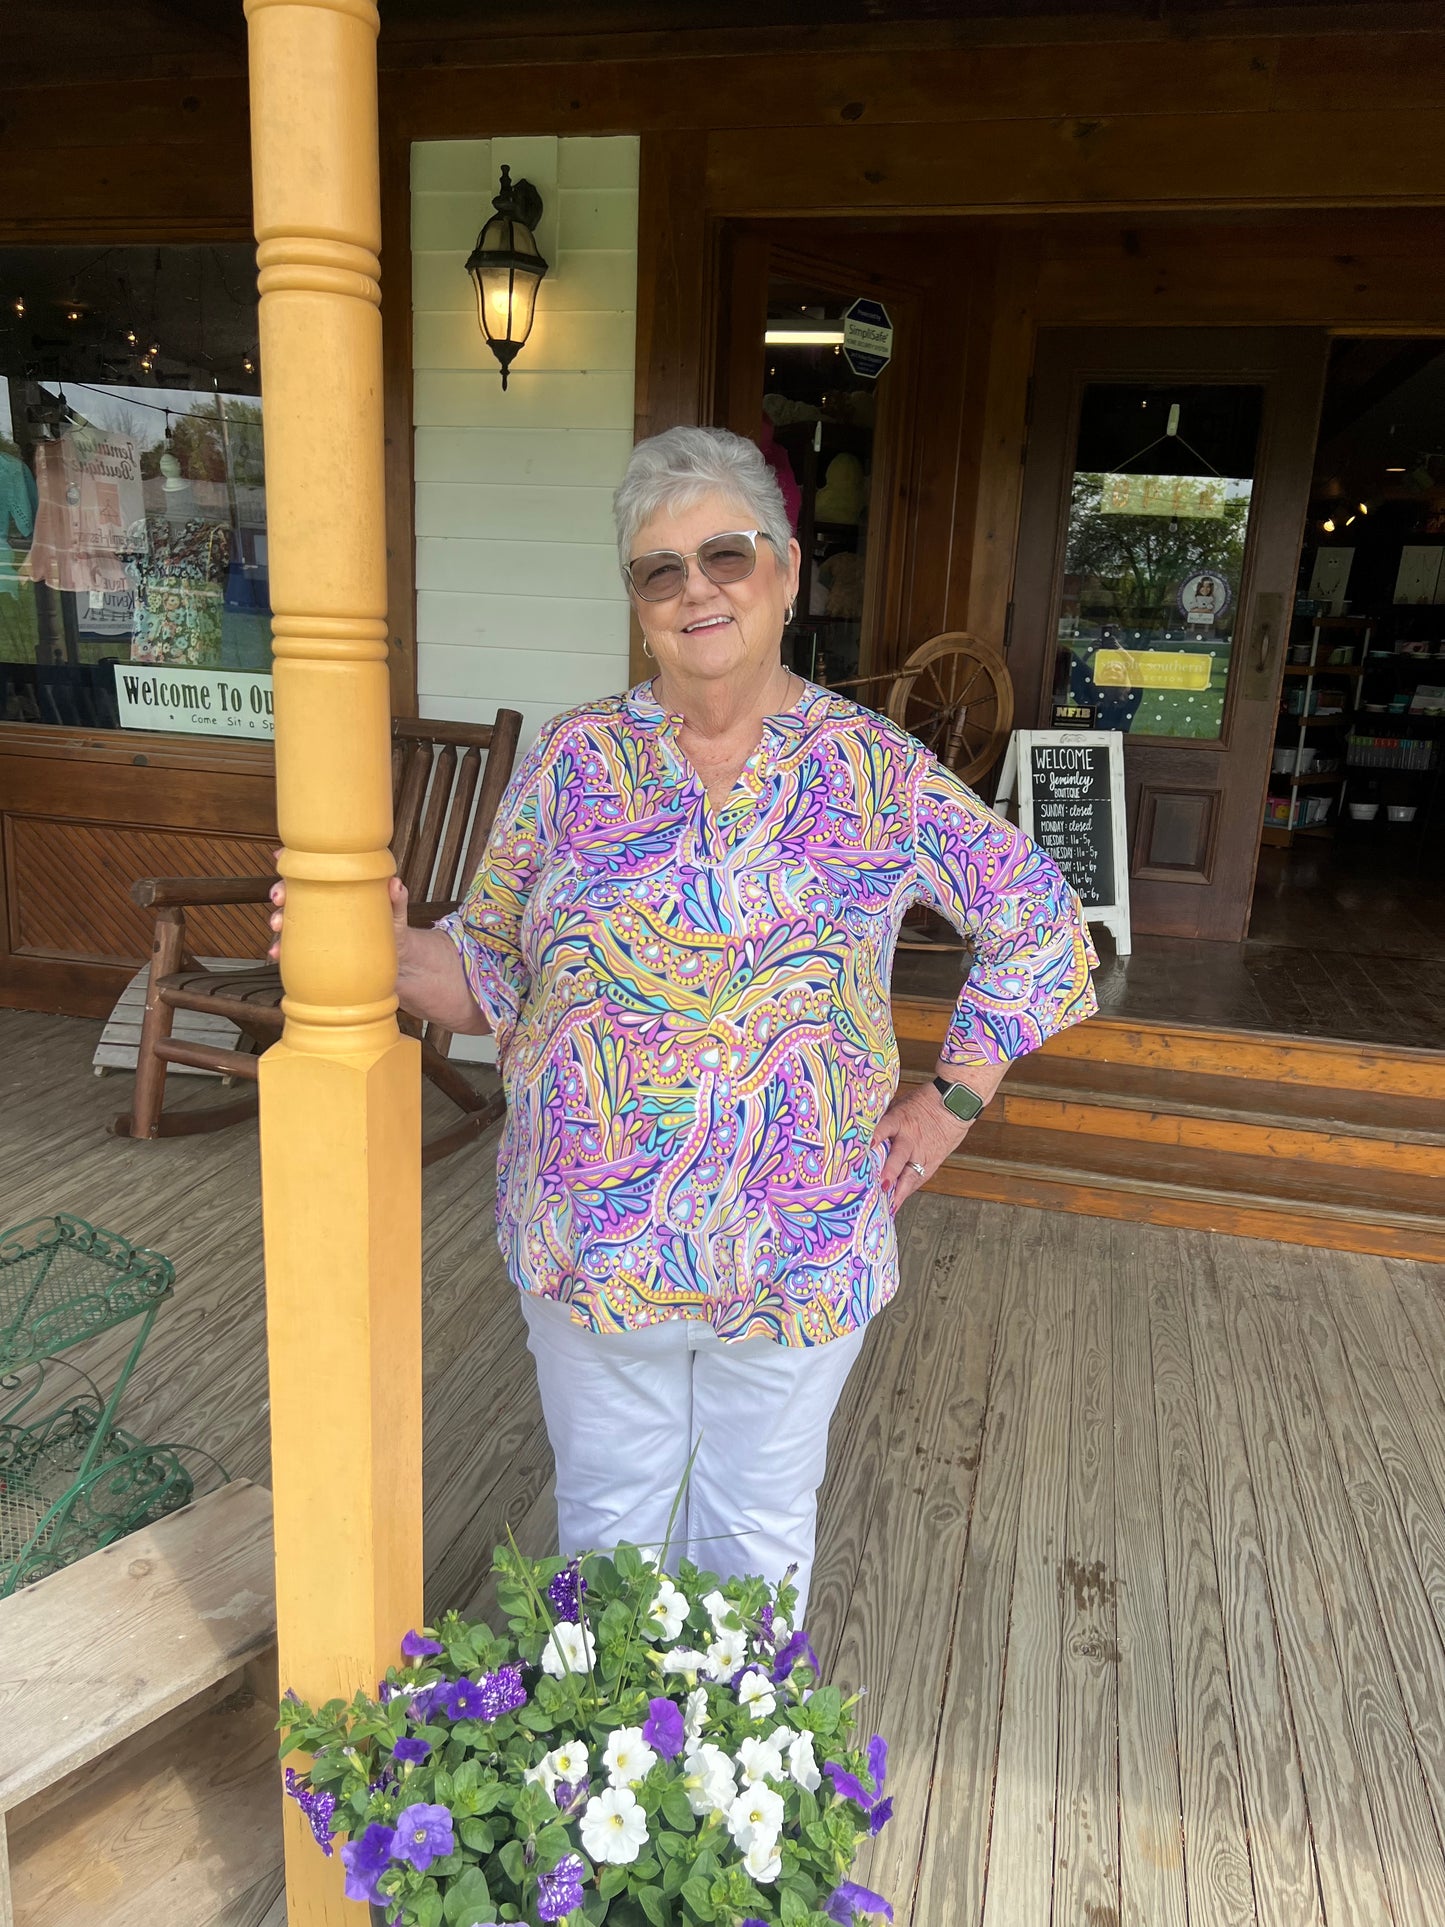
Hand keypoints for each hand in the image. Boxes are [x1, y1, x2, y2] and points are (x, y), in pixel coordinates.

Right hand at [267, 862, 410, 963]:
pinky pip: (294, 947)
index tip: (279, 857)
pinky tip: (278, 953)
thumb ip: (397, 898)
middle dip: (281, 891)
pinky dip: (282, 949)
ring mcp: (318, 926)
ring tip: (277, 925)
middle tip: (279, 897)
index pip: (315, 869)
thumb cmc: (393, 927)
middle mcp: (324, 904)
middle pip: (295, 892)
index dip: (296, 861)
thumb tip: (394, 884)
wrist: (397, 960)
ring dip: (277, 919)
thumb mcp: (396, 911)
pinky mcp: (316, 948)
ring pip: (290, 918)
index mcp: (340, 888)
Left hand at [871, 1082, 975, 1210]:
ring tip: (890, 1205)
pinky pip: (919, 1178)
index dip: (875, 1136)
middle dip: (890, 1172)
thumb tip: (860, 1128)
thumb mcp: (899, 1105)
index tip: (866, 1146)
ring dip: (900, 1190)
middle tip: (881, 1185)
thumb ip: (883, 1119)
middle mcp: (910, 1138)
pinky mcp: (931, 1162)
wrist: (954, 1106)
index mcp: (899, 1120)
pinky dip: (907, 1191)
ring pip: (911, 1174)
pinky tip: (897, 1203)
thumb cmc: (922, 1103)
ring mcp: (921, 1152)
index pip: (885, 1127)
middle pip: (899, 1156)